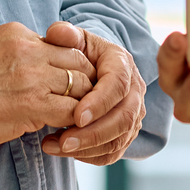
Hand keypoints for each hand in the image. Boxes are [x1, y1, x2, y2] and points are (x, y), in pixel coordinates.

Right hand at [0, 22, 96, 151]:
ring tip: (74, 120)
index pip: (65, 44)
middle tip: (82, 103)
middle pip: (79, 62)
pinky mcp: (34, 103)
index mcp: (18, 33)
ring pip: (80, 85)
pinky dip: (73, 122)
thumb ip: (23, 54)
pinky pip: (72, 111)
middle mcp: (29, 48)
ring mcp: (33, 75)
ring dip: (82, 104)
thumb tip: (48, 69)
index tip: (69, 84)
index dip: (72, 67)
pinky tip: (64, 131)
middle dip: (85, 83)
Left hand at [41, 22, 145, 164]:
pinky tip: (65, 152)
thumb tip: (58, 33)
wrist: (91, 68)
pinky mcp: (125, 133)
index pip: (118, 85)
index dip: (100, 102)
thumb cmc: (80, 53)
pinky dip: (90, 157)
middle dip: (93, 133)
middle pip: (123, 118)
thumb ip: (64, 34)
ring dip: (88, 148)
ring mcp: (133, 115)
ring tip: (55, 146)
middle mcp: (134, 91)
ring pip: (119, 139)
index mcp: (122, 64)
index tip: (77, 116)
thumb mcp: (73, 39)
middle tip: (63, 141)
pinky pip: (113, 152)